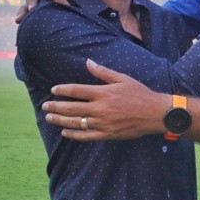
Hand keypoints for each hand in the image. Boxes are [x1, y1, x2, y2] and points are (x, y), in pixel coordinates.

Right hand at [14, 0, 69, 22]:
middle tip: (32, 8)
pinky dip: (20, 15)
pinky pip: (23, 11)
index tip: (67, 6)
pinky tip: (17, 21)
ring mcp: (33, 0)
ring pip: (26, 4)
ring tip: (20, 18)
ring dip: (23, 10)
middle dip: (33, 3)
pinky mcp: (30, 8)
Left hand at [42, 60, 169, 140]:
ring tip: (49, 117)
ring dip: (60, 120)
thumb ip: (103, 72)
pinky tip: (65, 132)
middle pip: (72, 107)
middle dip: (56, 106)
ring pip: (76, 122)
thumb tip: (88, 63)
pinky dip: (74, 134)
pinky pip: (86, 136)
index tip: (53, 90)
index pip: (77, 90)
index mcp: (103, 93)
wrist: (155, 114)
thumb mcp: (122, 78)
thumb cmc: (139, 93)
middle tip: (44, 105)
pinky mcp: (107, 134)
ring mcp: (102, 123)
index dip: (63, 90)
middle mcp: (100, 108)